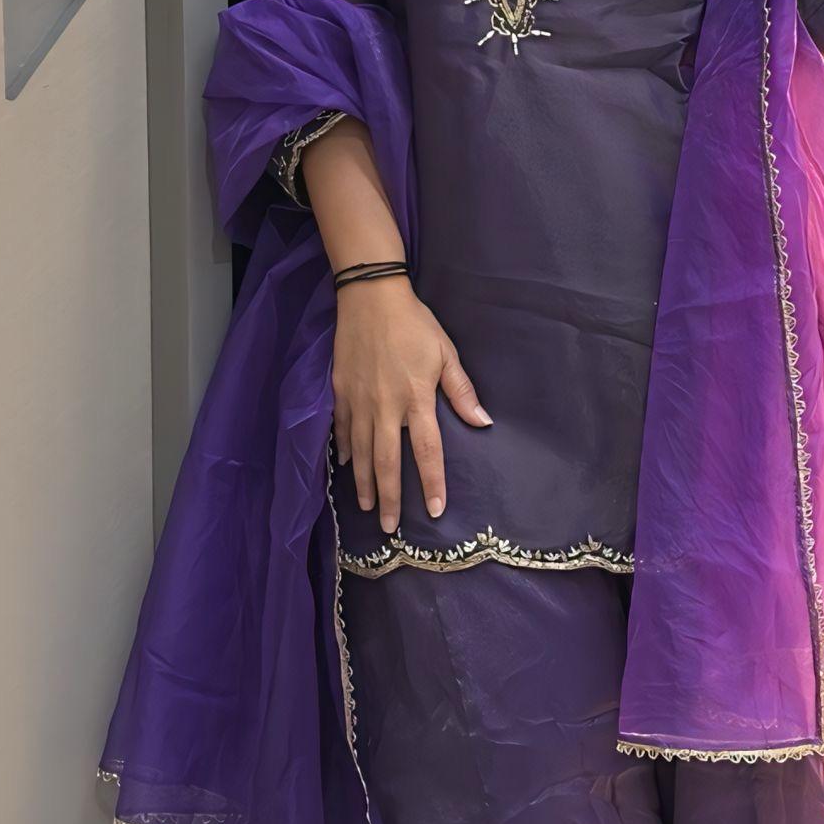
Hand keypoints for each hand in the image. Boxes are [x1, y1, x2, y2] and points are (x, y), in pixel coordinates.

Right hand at [333, 279, 489, 527]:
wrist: (370, 297)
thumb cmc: (414, 324)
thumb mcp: (445, 353)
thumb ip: (461, 390)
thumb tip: (483, 422)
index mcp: (416, 399)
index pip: (426, 451)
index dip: (432, 483)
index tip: (436, 510)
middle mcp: (386, 407)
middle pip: (386, 462)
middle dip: (390, 498)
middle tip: (390, 527)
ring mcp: (359, 401)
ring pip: (360, 452)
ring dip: (364, 483)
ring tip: (368, 507)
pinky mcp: (340, 391)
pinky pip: (341, 430)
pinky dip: (344, 452)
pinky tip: (346, 468)